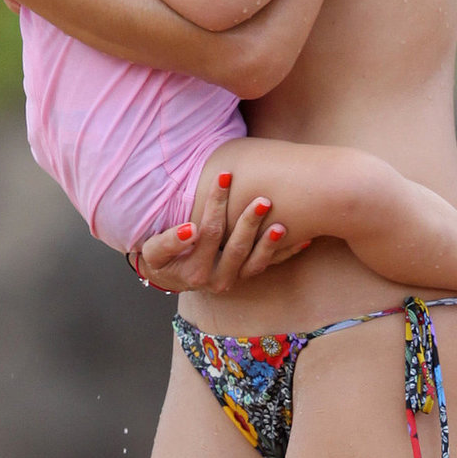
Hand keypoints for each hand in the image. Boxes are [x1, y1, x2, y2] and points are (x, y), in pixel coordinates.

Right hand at [134, 174, 311, 293]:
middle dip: (249, 222)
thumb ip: (169, 242)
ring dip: (270, 243)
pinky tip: (303, 239)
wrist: (169, 276)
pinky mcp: (245, 277)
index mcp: (194, 270)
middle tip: (263, 199)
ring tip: (283, 225)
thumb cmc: (161, 257)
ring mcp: (233, 279)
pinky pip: (267, 267)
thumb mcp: (153, 252)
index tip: (225, 178)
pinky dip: (285, 254)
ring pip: (255, 262)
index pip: (208, 232)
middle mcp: (216, 279)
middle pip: (236, 248)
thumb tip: (191, 230)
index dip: (215, 204)